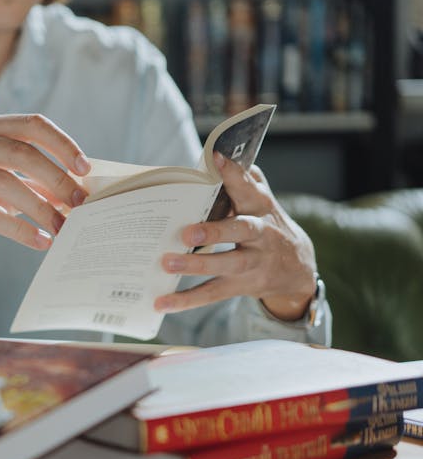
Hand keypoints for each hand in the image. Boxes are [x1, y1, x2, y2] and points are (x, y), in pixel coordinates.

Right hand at [0, 114, 89, 298]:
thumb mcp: (2, 189)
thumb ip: (33, 182)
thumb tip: (79, 188)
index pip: (29, 125)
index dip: (61, 144)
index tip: (85, 168)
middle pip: (20, 152)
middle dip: (56, 179)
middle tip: (80, 203)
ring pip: (4, 181)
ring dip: (40, 207)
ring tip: (61, 227)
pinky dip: (19, 228)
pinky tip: (39, 241)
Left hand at [154, 152, 317, 320]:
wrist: (297, 268)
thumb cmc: (266, 225)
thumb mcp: (262, 201)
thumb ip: (243, 180)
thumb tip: (215, 156)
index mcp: (260, 207)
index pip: (247, 187)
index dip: (233, 173)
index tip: (216, 157)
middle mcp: (260, 234)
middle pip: (240, 231)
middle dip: (215, 231)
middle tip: (187, 233)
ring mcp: (252, 263)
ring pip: (225, 265)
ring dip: (196, 265)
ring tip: (167, 263)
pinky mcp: (241, 286)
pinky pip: (211, 294)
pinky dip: (185, 301)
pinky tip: (161, 303)